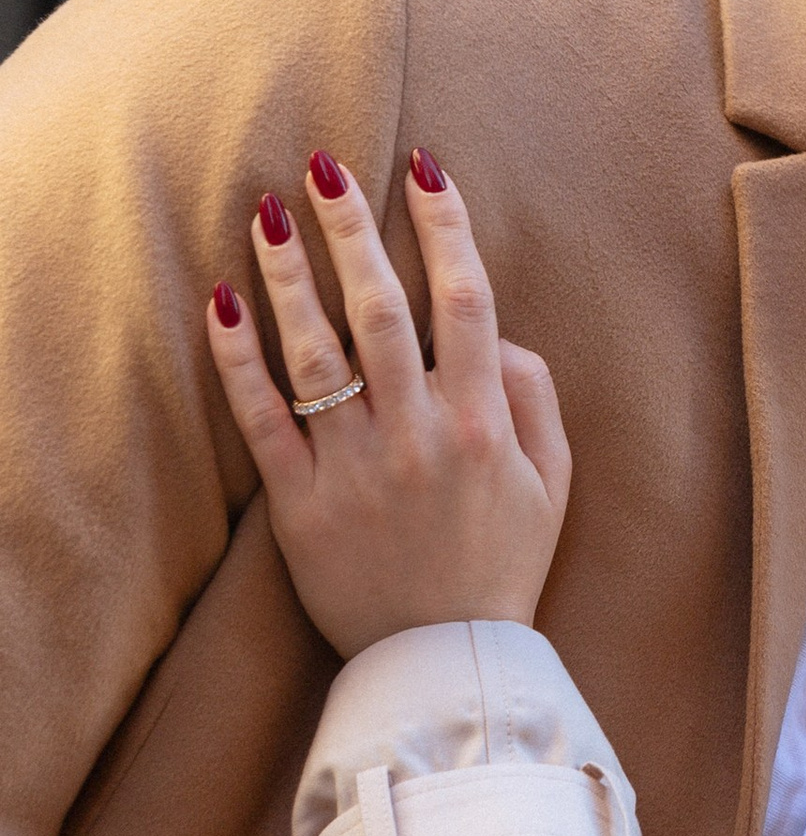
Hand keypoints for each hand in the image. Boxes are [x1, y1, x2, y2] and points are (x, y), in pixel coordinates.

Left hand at [205, 153, 569, 657]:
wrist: (447, 666)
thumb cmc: (502, 567)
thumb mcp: (553, 482)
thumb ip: (533, 396)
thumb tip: (492, 333)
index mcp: (482, 425)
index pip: (464, 301)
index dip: (446, 228)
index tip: (424, 169)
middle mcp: (418, 437)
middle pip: (382, 311)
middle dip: (352, 231)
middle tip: (324, 169)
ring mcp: (355, 470)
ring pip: (317, 354)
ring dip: (290, 277)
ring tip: (266, 215)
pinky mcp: (301, 507)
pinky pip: (263, 421)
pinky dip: (238, 362)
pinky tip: (221, 304)